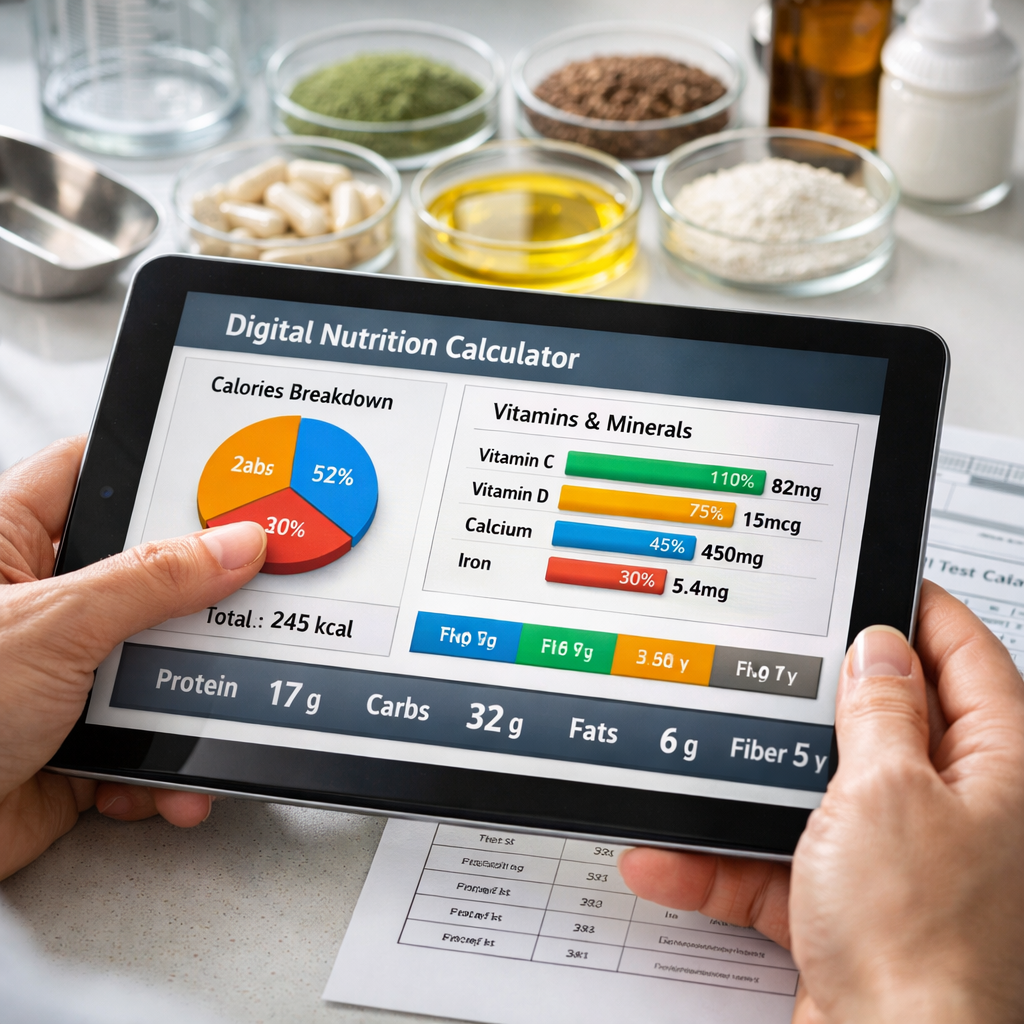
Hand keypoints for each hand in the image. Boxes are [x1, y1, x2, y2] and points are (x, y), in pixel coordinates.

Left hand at [0, 437, 266, 879]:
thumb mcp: (51, 626)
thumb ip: (150, 581)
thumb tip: (232, 545)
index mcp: (8, 546)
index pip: (84, 474)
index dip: (149, 468)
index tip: (221, 477)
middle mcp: (41, 606)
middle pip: (145, 574)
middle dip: (199, 596)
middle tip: (248, 590)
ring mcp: (63, 675)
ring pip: (158, 665)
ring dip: (192, 699)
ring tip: (216, 705)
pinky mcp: (79, 742)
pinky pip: (149, 740)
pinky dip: (167, 767)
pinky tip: (164, 781)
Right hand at [619, 581, 1023, 1023]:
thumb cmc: (923, 943)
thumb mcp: (887, 793)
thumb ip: (881, 711)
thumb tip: (879, 649)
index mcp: (997, 770)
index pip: (967, 658)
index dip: (920, 611)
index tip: (875, 578)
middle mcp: (957, 813)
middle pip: (883, 725)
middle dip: (813, 700)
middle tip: (764, 657)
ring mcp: (899, 863)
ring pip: (817, 796)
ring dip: (746, 790)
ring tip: (693, 764)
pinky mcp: (848, 910)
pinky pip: (778, 865)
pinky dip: (723, 861)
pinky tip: (669, 856)